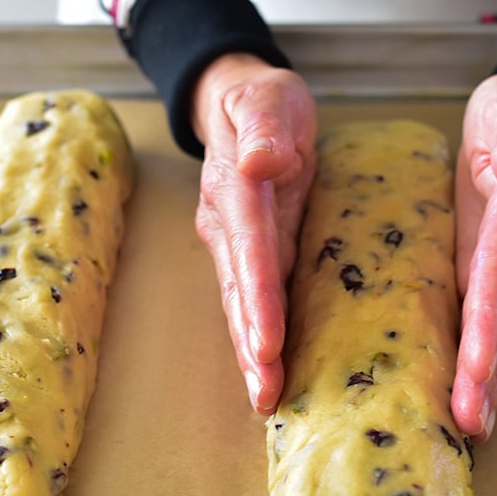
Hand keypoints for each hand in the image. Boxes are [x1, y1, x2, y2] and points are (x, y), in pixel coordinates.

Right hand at [190, 53, 317, 414]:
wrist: (238, 103)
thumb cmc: (264, 101)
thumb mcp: (269, 96)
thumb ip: (265, 124)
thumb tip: (261, 160)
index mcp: (234, 187)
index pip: (249, 246)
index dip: (258, 297)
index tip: (267, 342)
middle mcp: (226, 223)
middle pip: (238, 291)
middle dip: (250, 345)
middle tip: (267, 394)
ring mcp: (232, 243)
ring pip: (240, 305)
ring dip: (251, 353)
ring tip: (268, 399)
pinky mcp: (246, 255)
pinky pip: (252, 301)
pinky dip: (257, 339)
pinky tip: (270, 374)